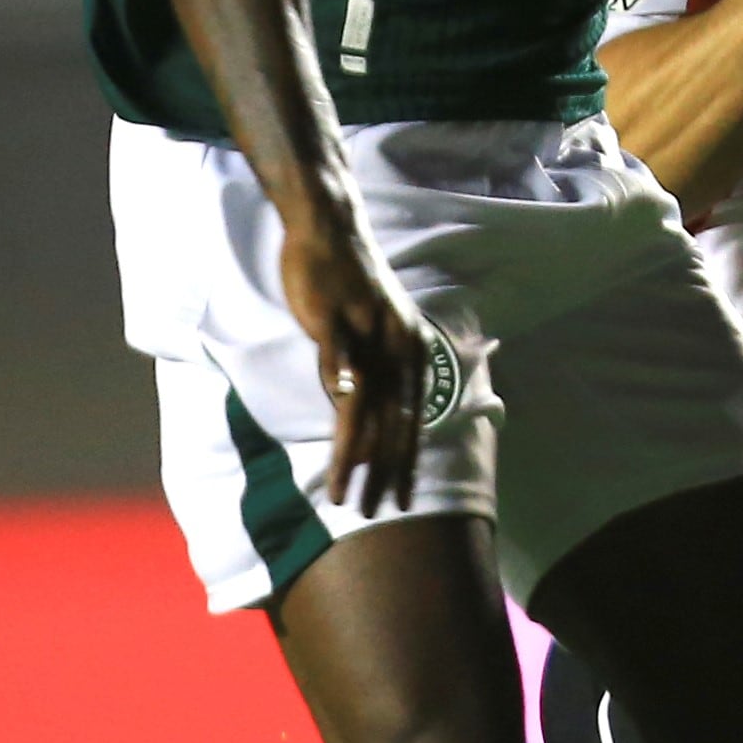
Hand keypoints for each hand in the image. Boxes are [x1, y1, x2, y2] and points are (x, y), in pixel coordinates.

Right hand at [277, 198, 438, 514]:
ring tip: (342, 493)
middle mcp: (397, 348)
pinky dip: (339, 403)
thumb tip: (359, 424)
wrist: (329, 229)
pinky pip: (338, 370)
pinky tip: (337, 436)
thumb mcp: (368, 336)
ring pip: (364, 411)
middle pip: (393, 426)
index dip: (406, 465)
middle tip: (375, 513)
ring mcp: (368, 335)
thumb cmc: (346, 285)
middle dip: (383, 475)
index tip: (402, 502)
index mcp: (411, 354)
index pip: (412, 423)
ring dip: (353, 458)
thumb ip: (369, 378)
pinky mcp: (337, 321)